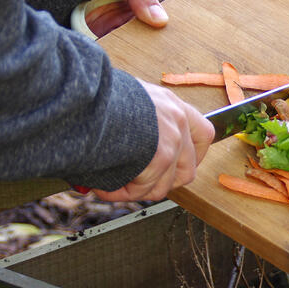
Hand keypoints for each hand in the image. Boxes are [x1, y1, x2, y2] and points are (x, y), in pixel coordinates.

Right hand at [94, 81, 213, 201]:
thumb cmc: (97, 97)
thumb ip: (140, 119)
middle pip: (188, 170)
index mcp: (171, 104)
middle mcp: (178, 120)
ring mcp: (173, 139)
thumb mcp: (127, 99)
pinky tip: (102, 186)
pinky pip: (142, 189)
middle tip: (137, 185)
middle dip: (161, 184)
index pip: (203, 134)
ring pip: (163, 185)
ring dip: (136, 191)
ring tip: (111, 185)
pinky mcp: (161, 156)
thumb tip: (131, 143)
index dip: (192, 157)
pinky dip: (119, 192)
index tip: (177, 166)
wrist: (86, 95)